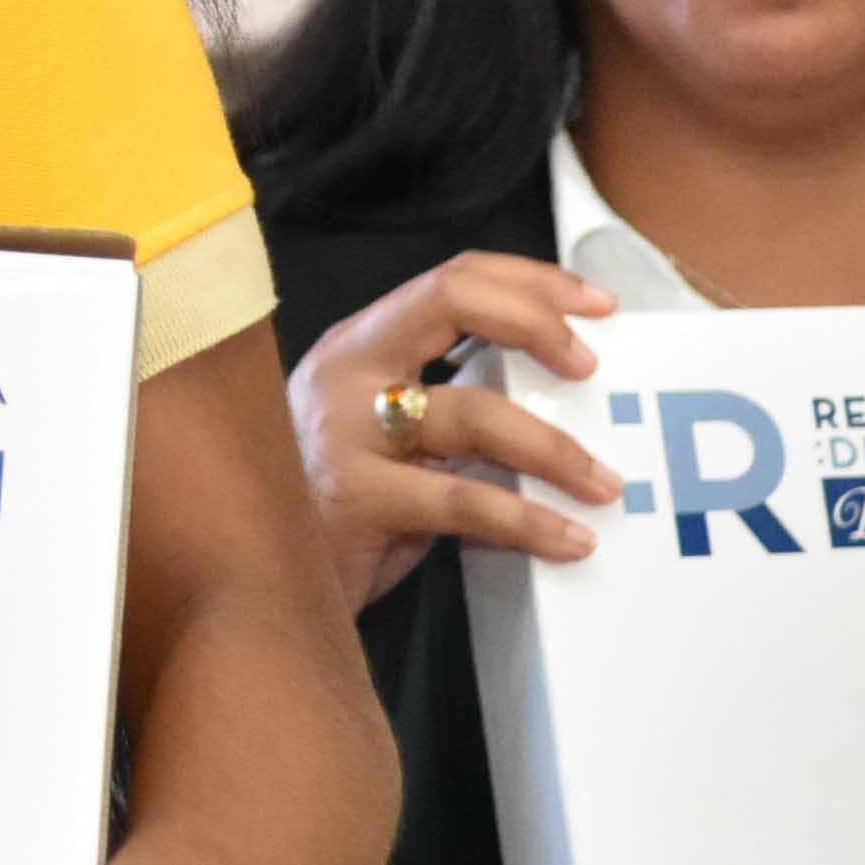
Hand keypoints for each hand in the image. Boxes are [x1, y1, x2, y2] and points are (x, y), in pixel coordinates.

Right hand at [284, 252, 618, 608]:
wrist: (260, 586)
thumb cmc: (341, 510)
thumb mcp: (390, 441)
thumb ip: (453, 413)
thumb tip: (564, 410)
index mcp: (360, 344)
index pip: (453, 278)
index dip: (532, 281)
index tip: (599, 305)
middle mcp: (347, 369)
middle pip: (452, 299)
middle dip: (537, 321)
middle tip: (592, 368)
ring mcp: (345, 429)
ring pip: (474, 412)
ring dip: (556, 449)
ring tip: (603, 485)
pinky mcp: (356, 498)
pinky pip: (464, 501)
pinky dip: (529, 521)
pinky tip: (567, 539)